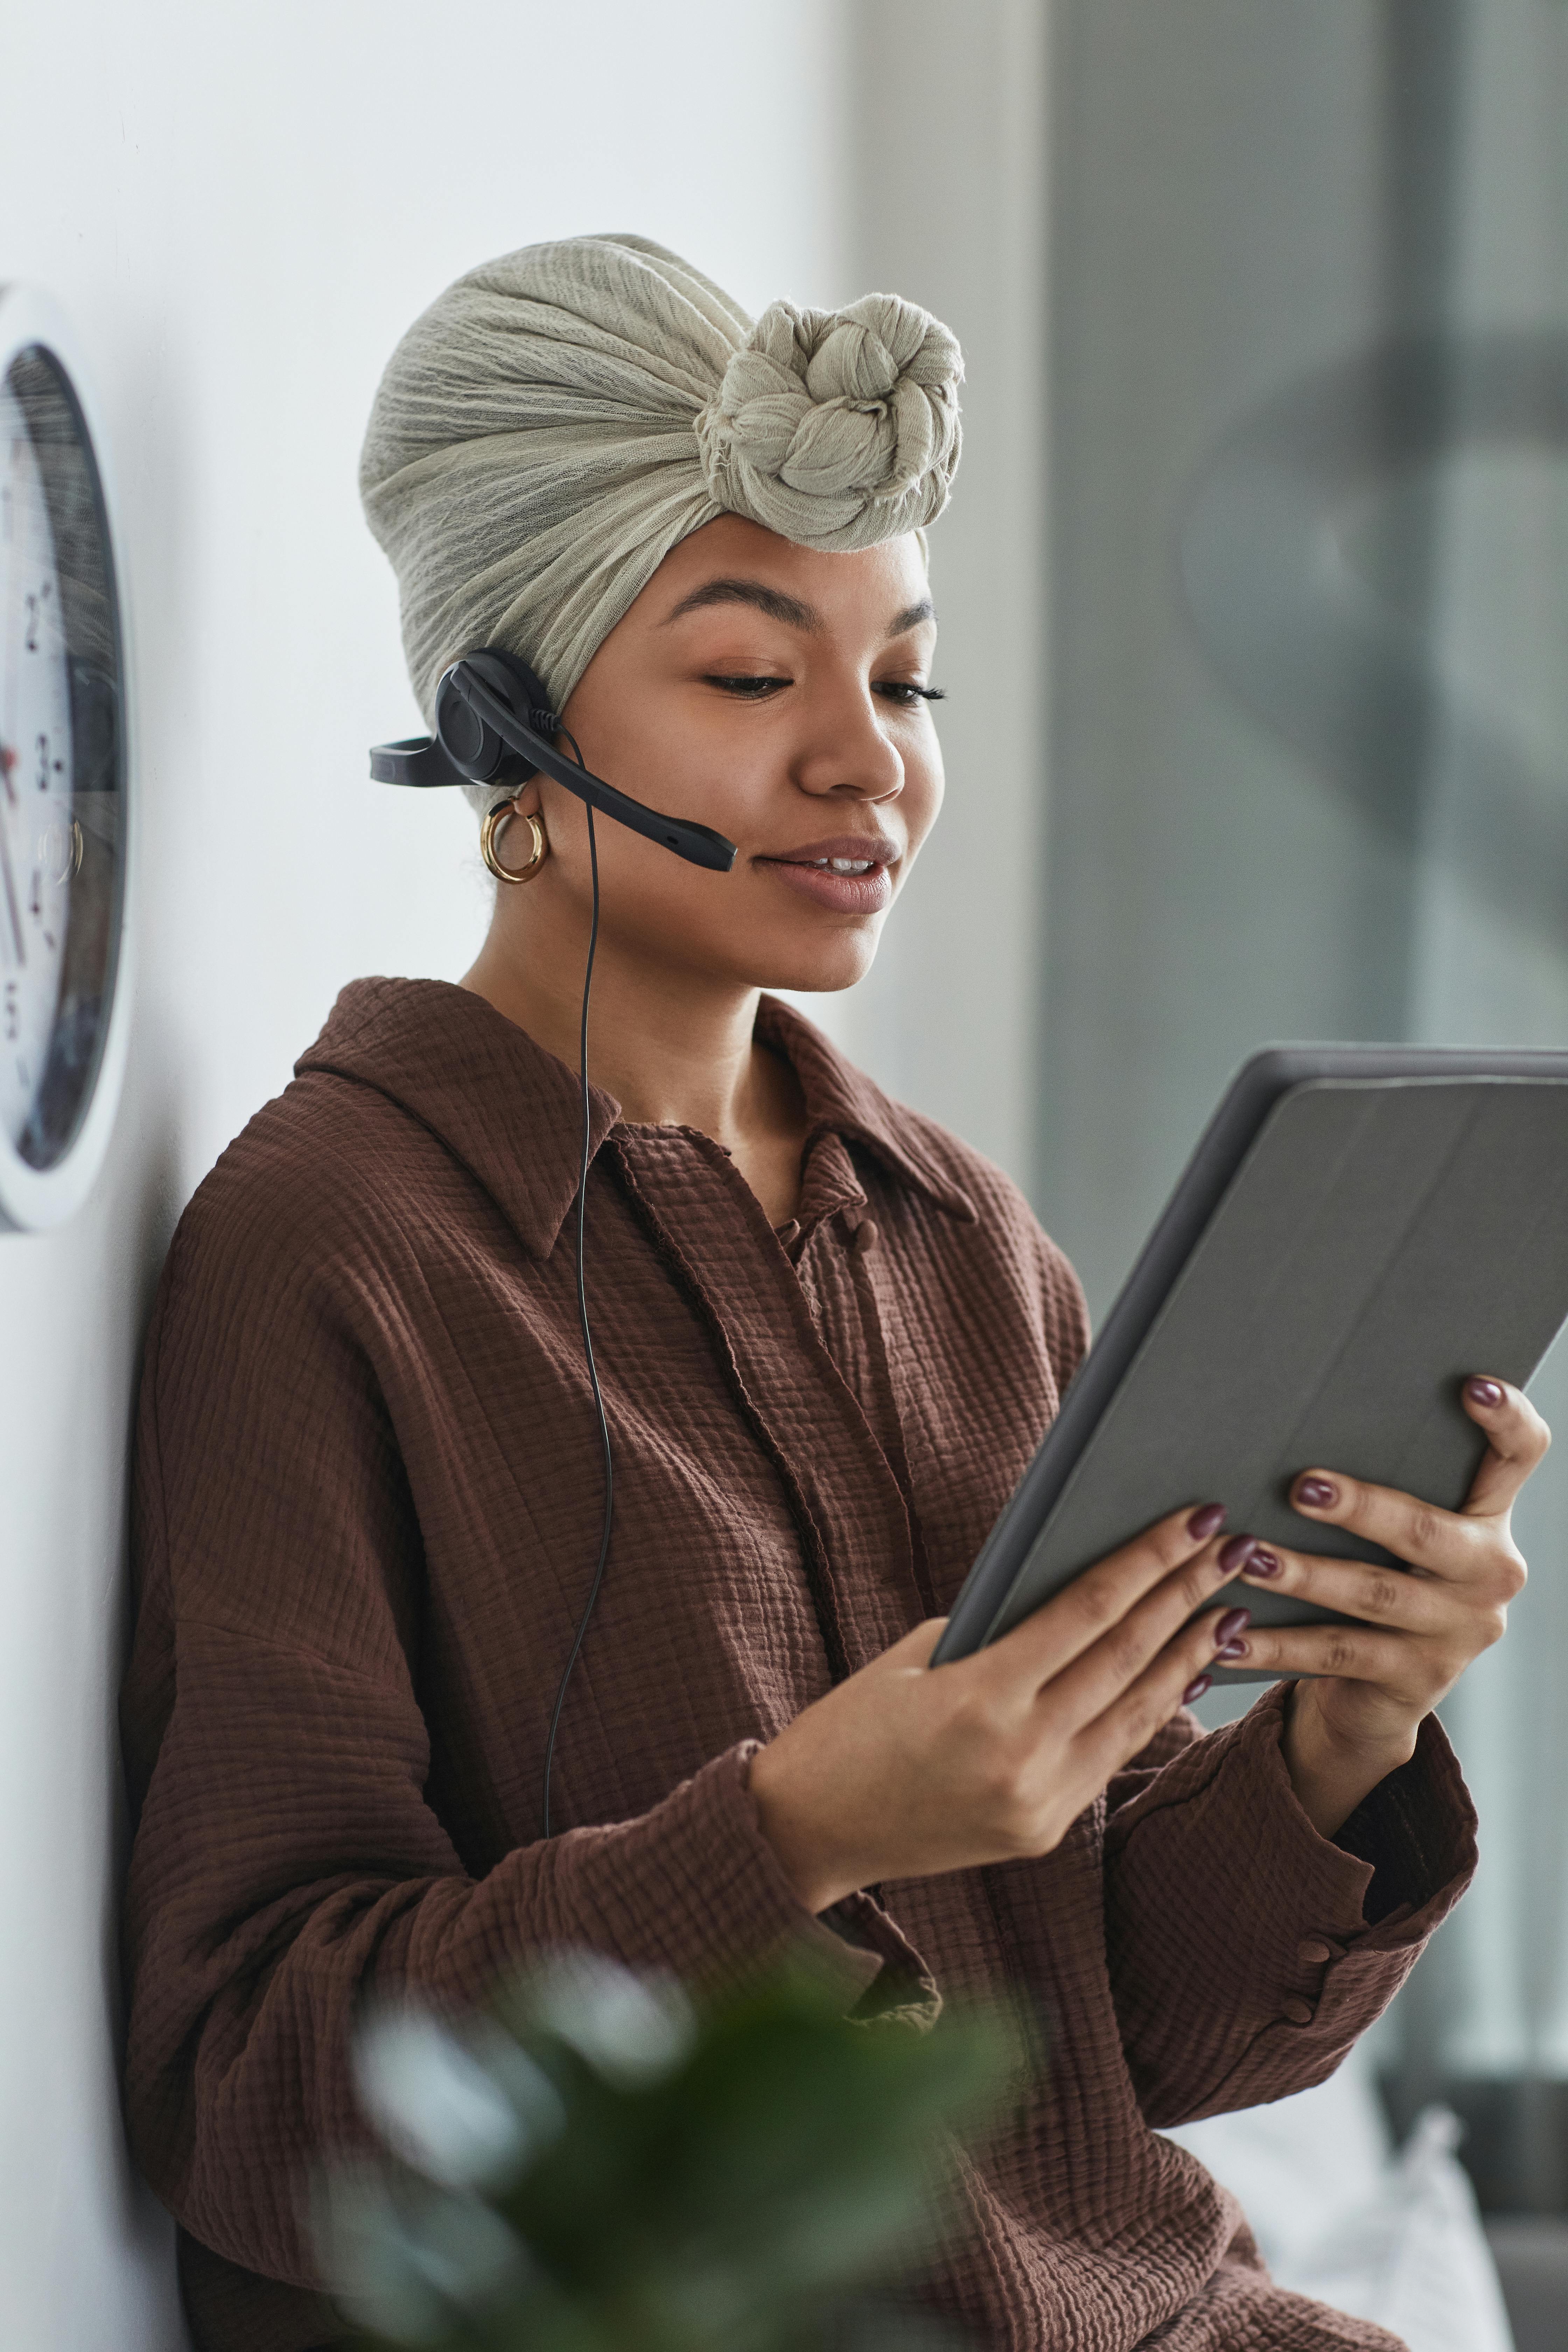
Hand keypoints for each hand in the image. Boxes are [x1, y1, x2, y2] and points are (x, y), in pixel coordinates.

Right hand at [749, 1504, 1257, 1913]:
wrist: (809, 1832)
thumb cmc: (850, 1727)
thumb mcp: (913, 1658)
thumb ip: (995, 1630)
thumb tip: (1075, 1595)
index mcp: (979, 1699)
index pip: (1087, 1611)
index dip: (1147, 1560)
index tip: (1195, 1519)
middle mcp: (1020, 1755)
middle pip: (1125, 1656)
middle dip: (1184, 1594)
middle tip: (1232, 1546)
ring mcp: (1039, 1801)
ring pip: (1135, 1711)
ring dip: (1188, 1654)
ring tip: (1228, 1607)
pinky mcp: (1044, 1830)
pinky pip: (1111, 1754)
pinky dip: (1152, 1708)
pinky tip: (1182, 1671)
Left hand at [1229, 1376, 1548, 1835]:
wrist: (1381, 1690)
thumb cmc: (1378, 1577)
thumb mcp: (1394, 1533)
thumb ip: (1378, 1483)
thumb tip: (1289, 1422)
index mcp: (1488, 1519)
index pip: (1519, 1457)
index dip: (1507, 1420)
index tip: (1472, 1385)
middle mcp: (1489, 1572)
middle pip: (1427, 1530)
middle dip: (1362, 1507)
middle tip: (1301, 1486)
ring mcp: (1458, 1630)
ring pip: (1375, 1594)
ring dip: (1305, 1575)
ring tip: (1249, 1558)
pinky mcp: (1418, 1679)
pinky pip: (1338, 1654)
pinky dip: (1278, 1645)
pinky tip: (1230, 1637)